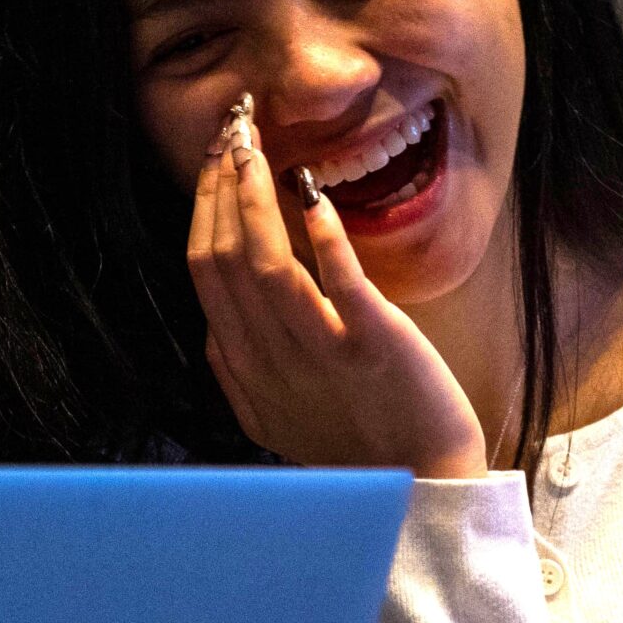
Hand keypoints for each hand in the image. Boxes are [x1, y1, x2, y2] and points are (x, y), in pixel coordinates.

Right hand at [187, 106, 486, 478]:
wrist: (420, 491)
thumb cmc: (356, 451)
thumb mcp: (276, 418)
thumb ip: (239, 372)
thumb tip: (213, 325)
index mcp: (245, 371)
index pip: (205, 273)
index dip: (203, 208)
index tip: (214, 163)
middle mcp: (271, 361)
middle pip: (225, 259)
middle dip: (222, 187)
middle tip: (231, 132)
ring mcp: (322, 354)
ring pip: (265, 265)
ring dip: (256, 198)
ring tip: (256, 148)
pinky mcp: (375, 347)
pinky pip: (339, 284)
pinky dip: (323, 234)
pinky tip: (315, 192)